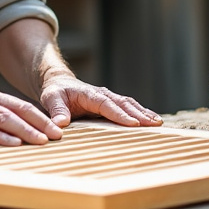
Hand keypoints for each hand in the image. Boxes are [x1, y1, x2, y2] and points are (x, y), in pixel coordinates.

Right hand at [0, 83, 63, 145]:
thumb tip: (13, 128)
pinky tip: (12, 144)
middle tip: (58, 136)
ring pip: (3, 120)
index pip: (20, 105)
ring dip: (25, 131)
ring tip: (42, 141)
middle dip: (40, 123)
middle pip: (17, 111)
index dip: (40, 116)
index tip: (57, 128)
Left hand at [39, 75, 162, 128]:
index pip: (107, 104)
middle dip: (139, 114)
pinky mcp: (111, 103)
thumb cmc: (55, 92)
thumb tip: (61, 124)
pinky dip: (141, 113)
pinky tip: (152, 121)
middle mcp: (102, 94)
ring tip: (157, 123)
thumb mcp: (51, 99)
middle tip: (154, 124)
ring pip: (129, 104)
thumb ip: (57, 111)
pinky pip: (129, 107)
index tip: (133, 124)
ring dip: (143, 113)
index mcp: (90, 94)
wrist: (60, 84)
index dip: (120, 114)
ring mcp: (109, 98)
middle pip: (124, 104)